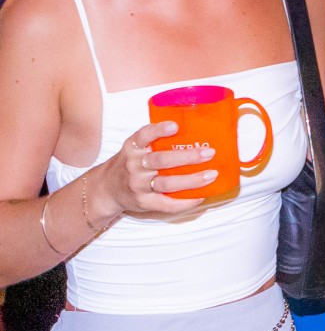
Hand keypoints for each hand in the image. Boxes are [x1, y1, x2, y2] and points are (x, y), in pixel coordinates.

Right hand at [93, 121, 222, 218]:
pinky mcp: (143, 202)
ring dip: (192, 180)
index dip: (158, 130)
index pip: (143, 135)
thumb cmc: (131, 164)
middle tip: (210, 153)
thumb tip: (195, 128)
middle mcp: (134, 166)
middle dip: (187, 157)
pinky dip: (186, 202)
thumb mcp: (135, 148)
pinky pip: (167, 204)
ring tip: (211, 175)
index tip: (175, 126)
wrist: (107, 189)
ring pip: (167, 183)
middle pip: (161, 160)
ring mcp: (138, 186)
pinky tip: (201, 196)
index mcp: (133, 148)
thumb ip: (155, 140)